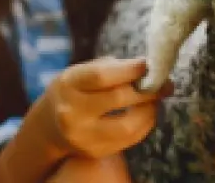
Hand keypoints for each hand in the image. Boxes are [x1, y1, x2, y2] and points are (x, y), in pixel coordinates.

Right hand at [33, 57, 173, 158]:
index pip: (102, 76)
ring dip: (150, 110)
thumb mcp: (81, 72)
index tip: (149, 63)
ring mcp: (83, 136)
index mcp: (68, 85)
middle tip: (164, 82)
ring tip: (156, 99)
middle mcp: (72, 113)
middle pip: (119, 99)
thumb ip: (111, 68)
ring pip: (129, 125)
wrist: (50, 127)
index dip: (130, 69)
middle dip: (147, 89)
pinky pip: (130, 139)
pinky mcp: (95, 151)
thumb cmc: (74, 91)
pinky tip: (147, 112)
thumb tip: (148, 67)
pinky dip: (145, 124)